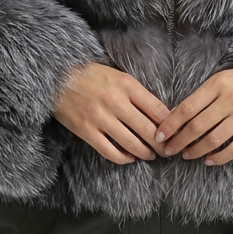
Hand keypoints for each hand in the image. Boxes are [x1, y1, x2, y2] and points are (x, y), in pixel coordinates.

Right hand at [53, 62, 169, 164]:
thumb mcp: (118, 75)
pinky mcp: (87, 131)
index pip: (158, 109)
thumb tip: (159, 113)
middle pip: (148, 130)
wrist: (57, 77)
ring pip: (132, 144)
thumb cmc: (91, 75)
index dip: (170, 125)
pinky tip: (130, 158)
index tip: (175, 132)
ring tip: (151, 155)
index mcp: (127, 85)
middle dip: (162, 144)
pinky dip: (123, 158)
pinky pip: (110, 151)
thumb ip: (137, 93)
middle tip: (168, 150)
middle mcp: (116, 102)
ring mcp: (101, 118)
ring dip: (145, 153)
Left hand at [155, 66, 232, 165]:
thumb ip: (205, 94)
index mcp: (217, 84)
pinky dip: (219, 157)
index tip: (159, 135)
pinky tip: (209, 161)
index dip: (170, 124)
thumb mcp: (224, 77)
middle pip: (196, 126)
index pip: (187, 108)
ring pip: (213, 139)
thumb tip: (179, 115)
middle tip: (167, 150)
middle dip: (178, 141)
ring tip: (186, 155)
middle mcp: (229, 100)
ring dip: (196, 150)